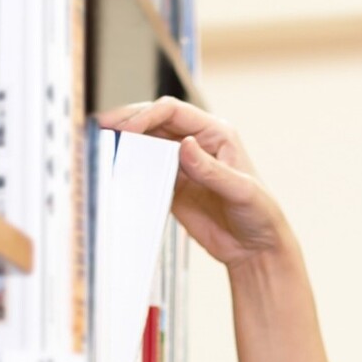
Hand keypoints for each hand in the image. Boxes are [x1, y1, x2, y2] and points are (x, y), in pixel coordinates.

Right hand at [97, 97, 294, 269]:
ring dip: (126, 144)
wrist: (254, 249)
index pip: (173, 112)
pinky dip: (131, 169)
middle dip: (128, 122)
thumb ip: (211, 169)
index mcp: (216, 133)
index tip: (128, 130)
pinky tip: (117, 171)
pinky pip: (146, 172)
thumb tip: (185, 144)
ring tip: (102, 146)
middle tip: (102, 128)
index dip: (147, 115)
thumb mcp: (241, 190)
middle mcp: (196, 143)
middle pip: (154, 122)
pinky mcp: (172, 186)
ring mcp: (182, 165)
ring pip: (146, 145)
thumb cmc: (259, 214)